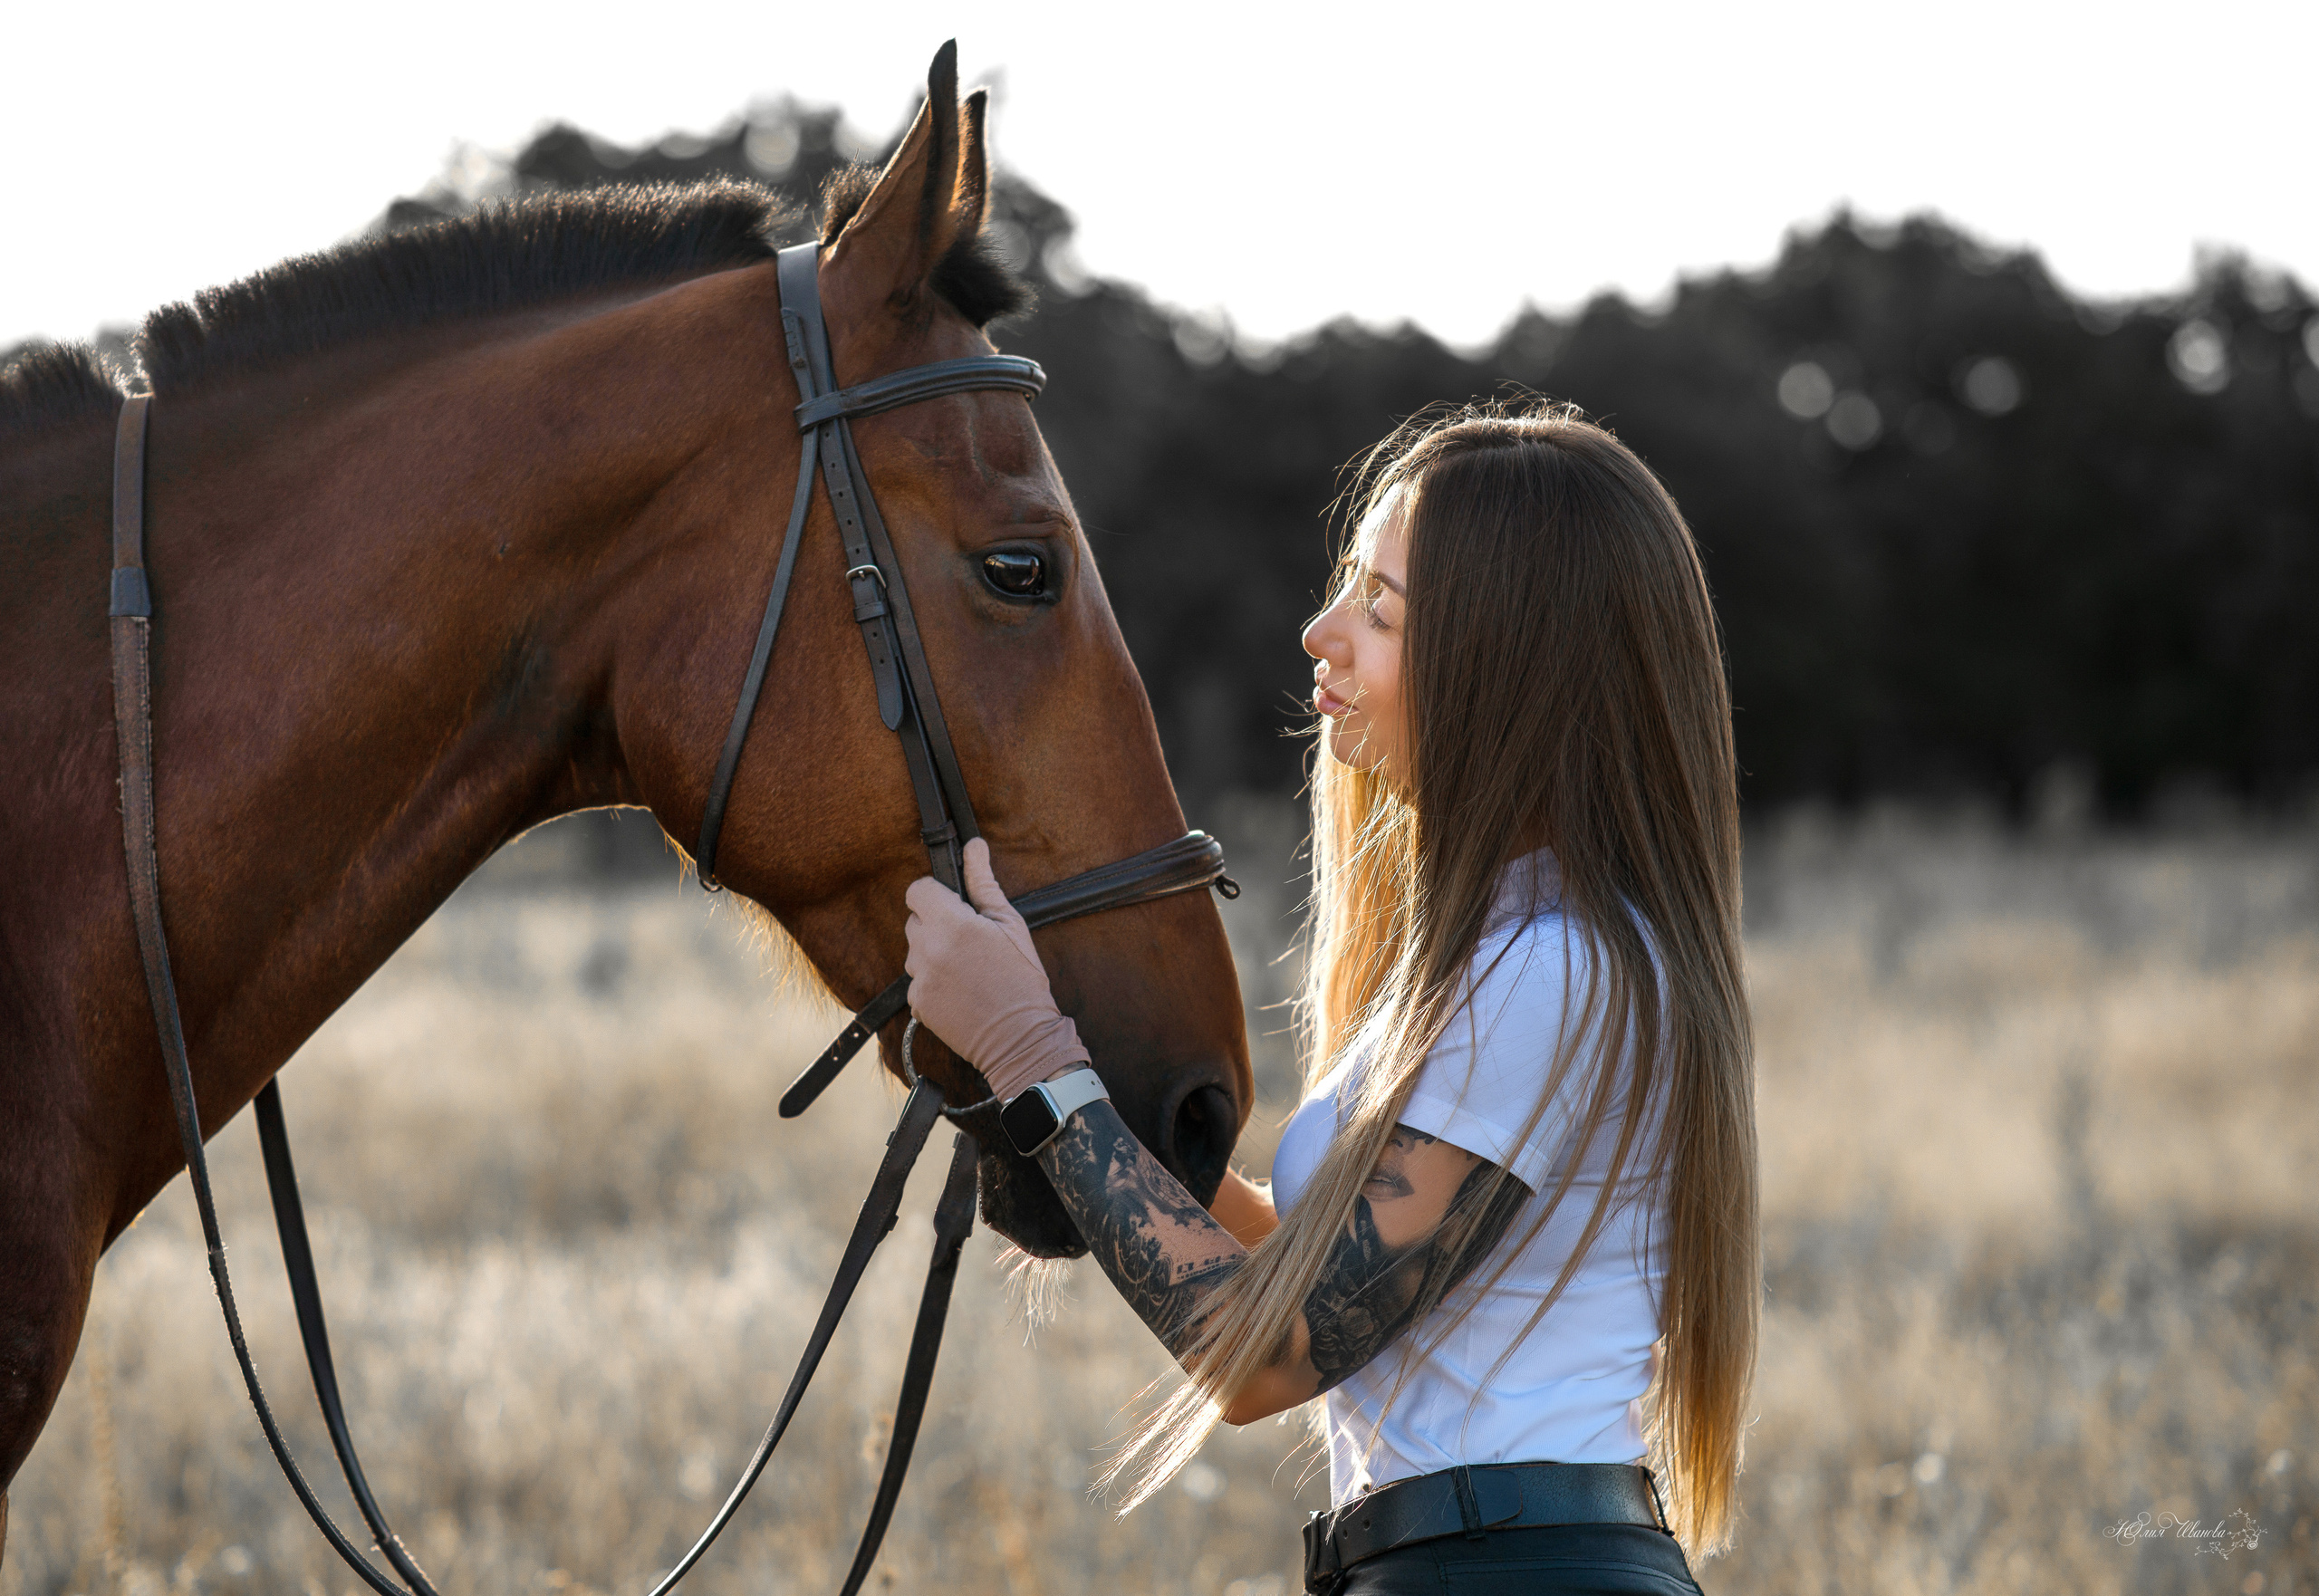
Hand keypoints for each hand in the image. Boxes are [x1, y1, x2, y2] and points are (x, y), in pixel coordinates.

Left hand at [903, 838, 1090, 1101]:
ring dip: (933, 952)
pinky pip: (917, 979)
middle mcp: (928, 950)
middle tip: (969, 940)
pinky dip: (933, 980)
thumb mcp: (1010, 925)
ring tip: (967, 968)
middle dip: (936, 923)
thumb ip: (984, 883)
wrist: (1019, 1039)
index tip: (953, 903)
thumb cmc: (1021, 980)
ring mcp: (919, 979)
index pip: (917, 889)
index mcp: (953, 924)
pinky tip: (960, 989)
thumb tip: (973, 846)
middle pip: (915, 919)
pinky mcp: (916, 1003)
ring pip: (914, 950)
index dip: (934, 893)